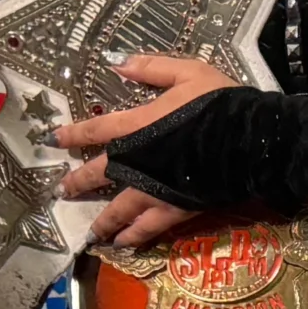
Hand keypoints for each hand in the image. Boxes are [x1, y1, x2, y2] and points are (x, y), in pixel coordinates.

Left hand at [51, 53, 236, 246]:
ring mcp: (155, 189)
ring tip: (90, 233)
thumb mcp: (189, 72)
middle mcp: (138, 162)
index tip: (53, 140)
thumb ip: (152, 68)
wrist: (254, 139)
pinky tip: (124, 244)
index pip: (96, 129)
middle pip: (99, 175)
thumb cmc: (221, 103)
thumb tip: (117, 63)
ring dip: (102, 221)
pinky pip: (149, 228)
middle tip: (62, 191)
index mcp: (138, 126)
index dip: (73, 134)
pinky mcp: (176, 209)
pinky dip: (135, 237)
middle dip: (78, 182)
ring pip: (119, 209)